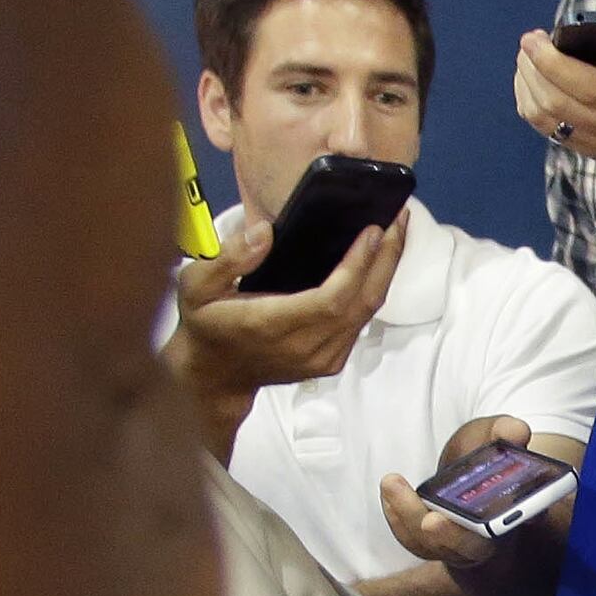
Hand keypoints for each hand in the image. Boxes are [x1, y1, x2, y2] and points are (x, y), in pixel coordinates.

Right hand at [164, 212, 405, 402]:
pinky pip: (360, 322)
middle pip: (361, 303)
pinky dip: (373, 289)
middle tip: (398, 220)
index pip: (331, 299)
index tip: (373, 231)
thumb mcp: (196, 286)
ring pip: (367, 313)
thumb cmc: (205, 324)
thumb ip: (228, 258)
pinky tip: (378, 262)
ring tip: (395, 233)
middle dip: (385, 260)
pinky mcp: (331, 362)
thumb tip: (265, 233)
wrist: (215, 376)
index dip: (358, 265)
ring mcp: (322, 359)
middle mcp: (304, 346)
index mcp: (272, 324)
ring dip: (385, 272)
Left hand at [379, 414, 532, 569]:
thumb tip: (517, 431)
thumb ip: (506, 432)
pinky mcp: (430, 544)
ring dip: (411, 517)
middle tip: (431, 521)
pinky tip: (388, 491)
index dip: (497, 527)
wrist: (471, 478)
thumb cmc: (487, 457)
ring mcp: (455, 545)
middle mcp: (485, 539)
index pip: (506, 528)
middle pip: (467, 547)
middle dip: (449, 535)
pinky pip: (412, 540)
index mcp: (509, 516)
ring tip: (392, 483)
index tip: (484, 522)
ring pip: (432, 545)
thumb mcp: (496, 438)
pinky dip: (397, 517)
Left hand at [517, 14, 595, 175]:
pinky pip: (547, 130)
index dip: (554, 64)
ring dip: (527, 86)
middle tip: (528, 43)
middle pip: (558, 104)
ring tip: (527, 59)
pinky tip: (532, 81)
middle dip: (533, 70)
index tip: (535, 39)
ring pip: (546, 119)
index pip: (590, 86)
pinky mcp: (590, 152)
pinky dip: (530, 103)